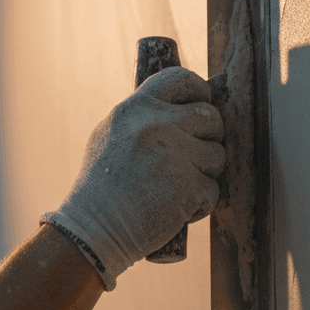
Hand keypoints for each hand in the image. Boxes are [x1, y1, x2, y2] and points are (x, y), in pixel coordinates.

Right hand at [42, 66, 224, 288]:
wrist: (92, 230)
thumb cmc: (102, 187)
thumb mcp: (111, 136)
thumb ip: (144, 118)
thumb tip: (184, 106)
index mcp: (136, 109)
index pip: (180, 79)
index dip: (200, 92)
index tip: (202, 105)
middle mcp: (156, 125)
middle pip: (210, 118)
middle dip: (207, 139)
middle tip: (189, 160)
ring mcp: (174, 155)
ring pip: (217, 156)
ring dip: (203, 175)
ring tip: (173, 188)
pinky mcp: (188, 186)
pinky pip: (213, 190)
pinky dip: (199, 204)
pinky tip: (173, 209)